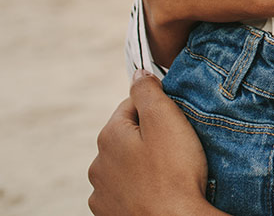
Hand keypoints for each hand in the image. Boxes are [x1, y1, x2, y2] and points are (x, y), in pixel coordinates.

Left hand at [88, 71, 220, 215]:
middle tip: (176, 147)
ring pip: (125, 164)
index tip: (175, 123)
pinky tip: (157, 190)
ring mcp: (102, 193)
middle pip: (127, 135)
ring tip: (168, 172)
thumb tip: (138, 73)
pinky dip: (138, 187)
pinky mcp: (109, 214)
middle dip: (148, 137)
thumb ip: (148, 91)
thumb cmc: (174, 172)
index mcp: (109, 136)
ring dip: (142, 163)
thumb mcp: (166, 119)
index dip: (157, 109)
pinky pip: (124, 190)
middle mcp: (98, 164)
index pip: (131, 104)